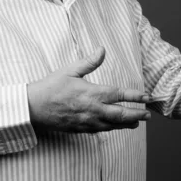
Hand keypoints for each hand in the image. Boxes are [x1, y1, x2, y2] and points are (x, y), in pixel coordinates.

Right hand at [26, 47, 150, 132]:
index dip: (135, 96)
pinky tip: (116, 126)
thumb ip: (89, 61)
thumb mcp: (70, 70)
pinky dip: (112, 128)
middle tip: (148, 114)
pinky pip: (101, 130)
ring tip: (137, 122)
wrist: (33, 108)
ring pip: (113, 125)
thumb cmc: (51, 87)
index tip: (146, 96)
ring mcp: (87, 121)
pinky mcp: (81, 129)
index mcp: (92, 93)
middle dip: (136, 114)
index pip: (119, 94)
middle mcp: (93, 109)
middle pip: (121, 114)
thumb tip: (102, 49)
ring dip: (127, 124)